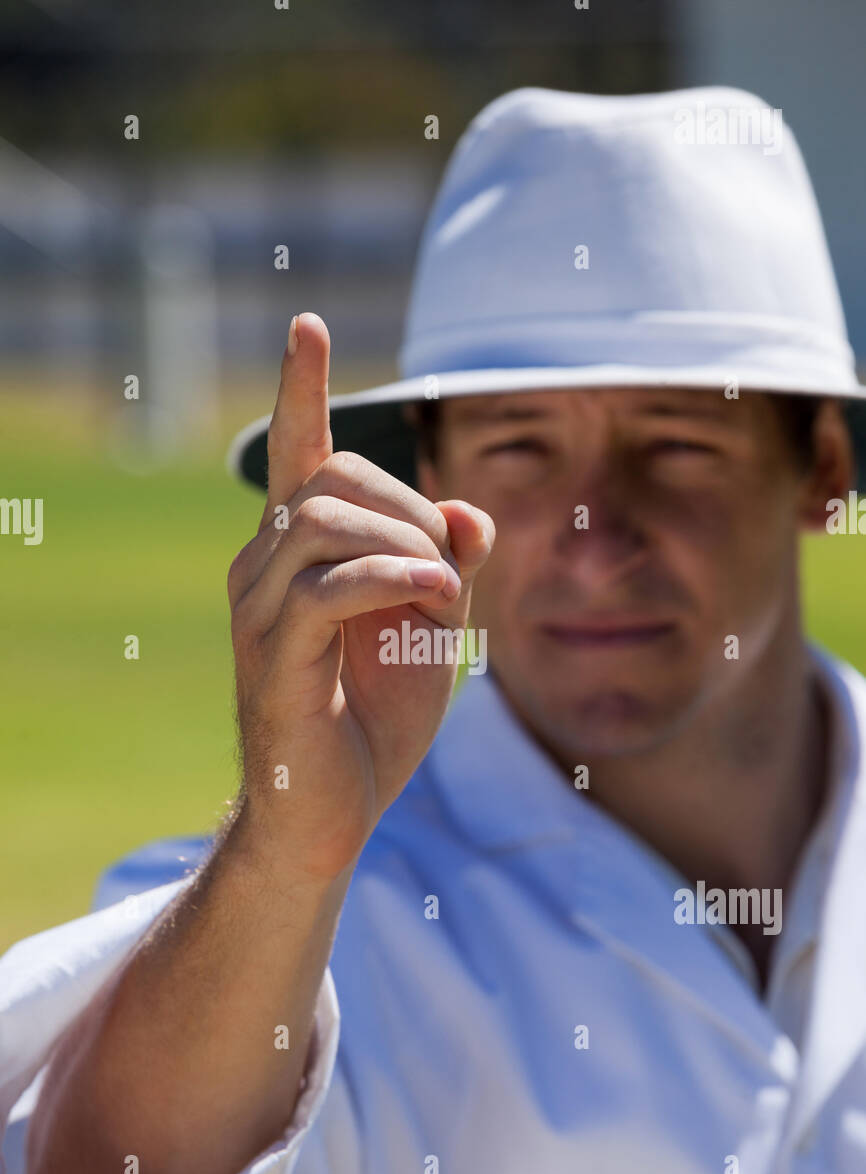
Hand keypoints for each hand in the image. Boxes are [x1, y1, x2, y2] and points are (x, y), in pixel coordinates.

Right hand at [227, 313, 494, 880]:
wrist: (335, 812)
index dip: (303, 386)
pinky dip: (393, 579)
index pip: (297, 452)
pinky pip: (326, 584)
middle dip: (408, 505)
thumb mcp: (430, 629)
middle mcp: (262, 567)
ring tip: (443, 593)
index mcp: (298, 553)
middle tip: (449, 568)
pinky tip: (436, 599)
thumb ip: (446, 565)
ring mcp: (257, 610)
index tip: (310, 324)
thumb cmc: (375, 719)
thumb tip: (470, 510)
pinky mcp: (270, 655)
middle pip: (332, 478)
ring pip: (324, 521)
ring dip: (405, 543)